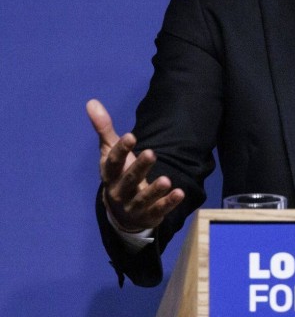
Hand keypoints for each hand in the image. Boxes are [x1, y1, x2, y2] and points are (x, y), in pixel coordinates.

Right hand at [87, 99, 183, 232]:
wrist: (121, 212)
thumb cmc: (118, 174)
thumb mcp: (110, 152)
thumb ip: (104, 129)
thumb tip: (91, 102)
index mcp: (110, 174)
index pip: (113, 161)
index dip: (121, 149)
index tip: (131, 136)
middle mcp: (119, 190)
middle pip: (129, 179)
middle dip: (140, 167)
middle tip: (152, 153)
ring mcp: (132, 205)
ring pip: (143, 198)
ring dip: (154, 190)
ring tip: (167, 180)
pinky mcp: (148, 215)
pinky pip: (158, 210)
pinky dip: (168, 203)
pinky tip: (179, 193)